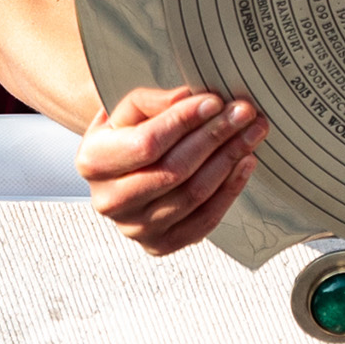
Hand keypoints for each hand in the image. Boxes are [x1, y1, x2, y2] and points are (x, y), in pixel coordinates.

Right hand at [79, 85, 263, 255]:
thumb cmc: (129, 132)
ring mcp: (134, 228)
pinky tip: (245, 163)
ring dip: (229, 159)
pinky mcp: (160, 245)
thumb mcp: (130, 108)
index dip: (184, 122)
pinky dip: (230, 190)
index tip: (214, 101)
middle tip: (244, 113)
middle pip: (174, 170)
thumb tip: (188, 98)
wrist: (123, 167)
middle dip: (215, 137)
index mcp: (93, 162)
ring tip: (252, 133)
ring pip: (193, 194)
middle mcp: (109, 201)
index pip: (146, 143)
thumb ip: (155, 101)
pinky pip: (204, 220)